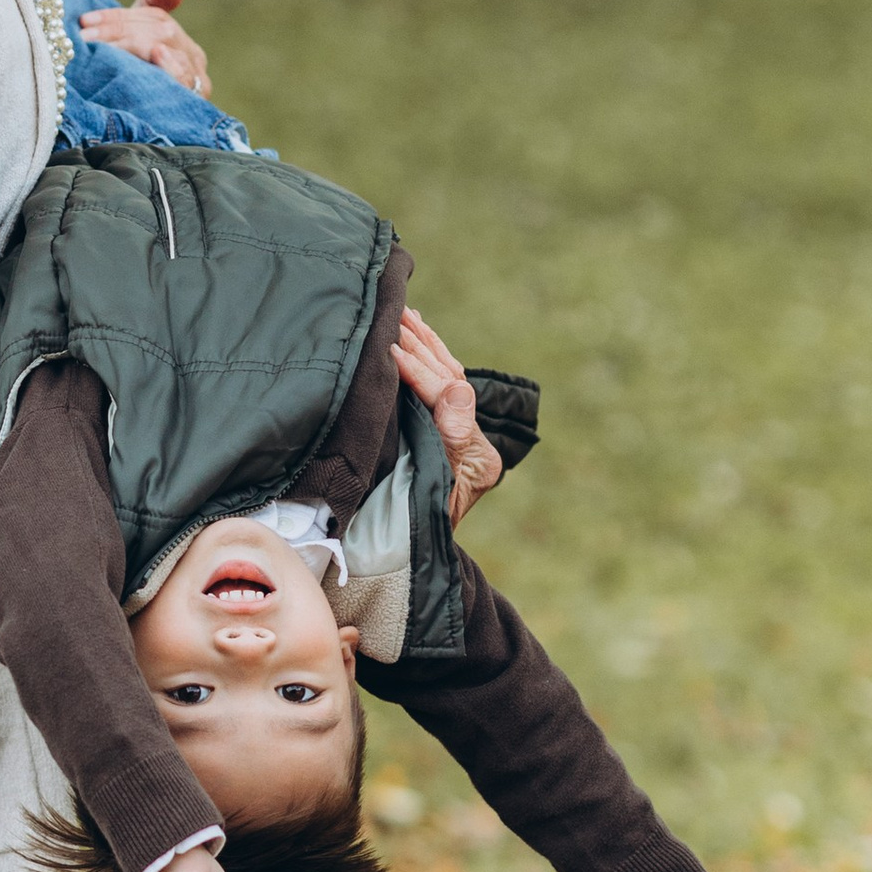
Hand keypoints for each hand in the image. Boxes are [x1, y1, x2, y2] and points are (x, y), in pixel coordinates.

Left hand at [77, 0, 213, 96]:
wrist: (137, 142)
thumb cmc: (130, 89)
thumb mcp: (133, 48)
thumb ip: (148, 9)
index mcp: (180, 43)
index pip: (155, 16)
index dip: (119, 16)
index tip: (85, 22)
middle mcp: (193, 58)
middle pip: (161, 28)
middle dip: (118, 29)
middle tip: (84, 38)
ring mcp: (196, 81)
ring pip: (167, 46)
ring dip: (131, 43)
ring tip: (101, 47)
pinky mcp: (194, 103)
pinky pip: (185, 77)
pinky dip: (171, 65)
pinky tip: (157, 56)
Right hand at [392, 307, 505, 525]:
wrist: (393, 557)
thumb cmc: (410, 528)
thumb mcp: (434, 488)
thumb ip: (451, 438)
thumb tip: (457, 389)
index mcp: (479, 457)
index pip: (449, 401)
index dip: (421, 375)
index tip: (392, 351)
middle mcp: (470, 442)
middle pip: (450, 382)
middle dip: (422, 348)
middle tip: (398, 316)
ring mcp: (452, 435)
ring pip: (443, 379)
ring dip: (422, 344)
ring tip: (404, 314)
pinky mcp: (433, 432)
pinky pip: (431, 387)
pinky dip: (422, 359)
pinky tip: (410, 334)